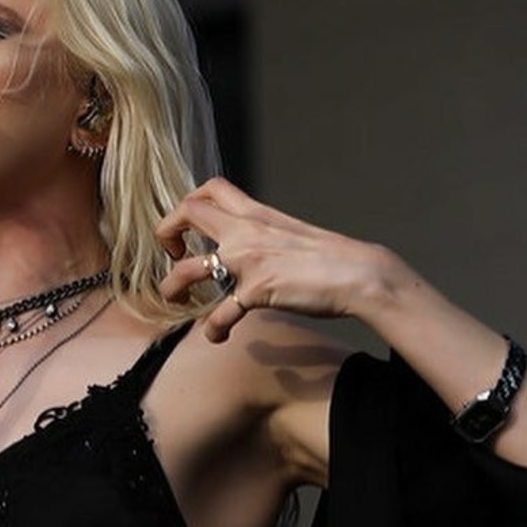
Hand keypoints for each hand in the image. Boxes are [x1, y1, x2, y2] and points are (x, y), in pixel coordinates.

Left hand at [156, 177, 404, 340]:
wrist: (361, 274)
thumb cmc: (331, 259)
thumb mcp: (291, 234)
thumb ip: (264, 236)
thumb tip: (249, 247)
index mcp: (257, 214)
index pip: (210, 189)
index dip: (188, 204)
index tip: (189, 230)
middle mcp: (247, 231)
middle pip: (188, 212)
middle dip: (166, 233)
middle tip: (174, 257)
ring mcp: (249, 260)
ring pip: (188, 269)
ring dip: (172, 288)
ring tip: (175, 300)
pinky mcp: (257, 291)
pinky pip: (219, 314)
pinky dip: (213, 330)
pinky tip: (218, 338)